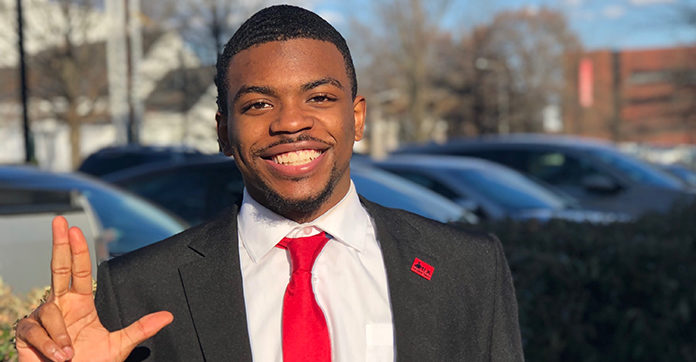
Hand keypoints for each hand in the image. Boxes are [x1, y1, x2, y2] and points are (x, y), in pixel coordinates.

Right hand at [14, 216, 172, 360]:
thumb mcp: (119, 346)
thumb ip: (141, 328)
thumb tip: (168, 316)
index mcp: (82, 305)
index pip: (80, 271)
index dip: (78, 250)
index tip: (76, 230)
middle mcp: (61, 306)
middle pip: (58, 268)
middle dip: (59, 244)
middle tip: (60, 221)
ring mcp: (43, 319)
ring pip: (50, 311)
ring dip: (61, 334)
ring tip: (69, 354)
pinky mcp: (27, 334)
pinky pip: (35, 330)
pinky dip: (48, 344)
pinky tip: (57, 356)